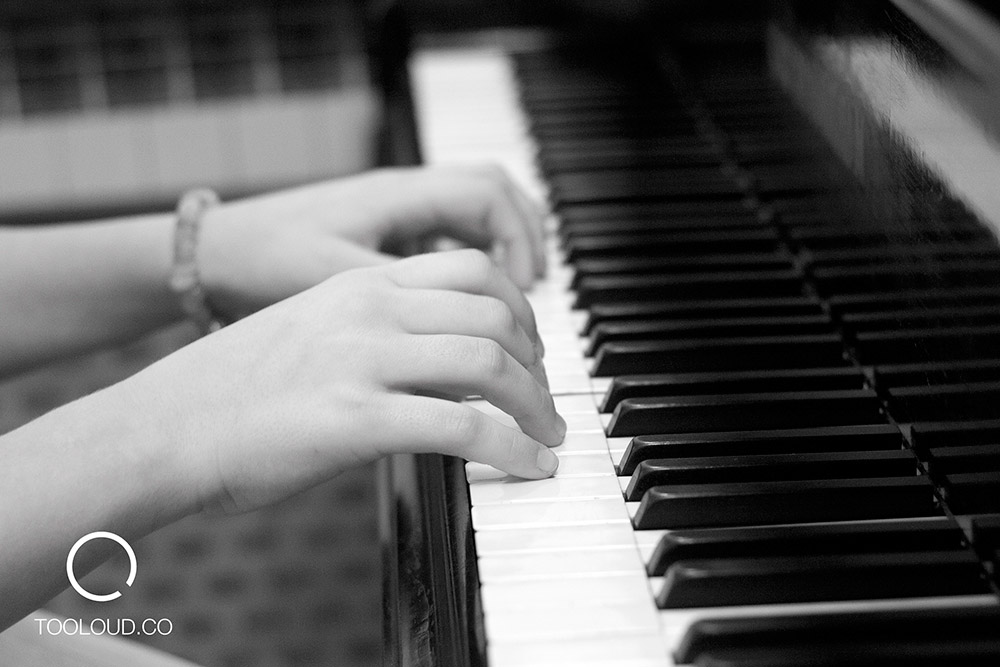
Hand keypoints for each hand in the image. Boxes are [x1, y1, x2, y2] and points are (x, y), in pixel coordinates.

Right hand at [138, 249, 563, 514]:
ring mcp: (362, 360)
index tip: (532, 348)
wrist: (161, 428)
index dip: (522, 309)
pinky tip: (528, 466)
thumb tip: (441, 365)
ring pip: (490, 362)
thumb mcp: (311, 329)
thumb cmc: (231, 389)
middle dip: (538, 360)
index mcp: (358, 282)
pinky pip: (466, 427)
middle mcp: (368, 309)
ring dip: (536, 404)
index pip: (473, 270)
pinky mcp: (355, 420)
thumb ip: (378, 331)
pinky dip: (513, 448)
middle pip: (495, 312)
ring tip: (548, 435)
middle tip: (545, 399)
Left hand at [198, 166, 545, 317]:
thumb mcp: (336, 284)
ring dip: (503, 254)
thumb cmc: (261, 262)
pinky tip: (469, 312)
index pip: (489, 195)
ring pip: (475, 212)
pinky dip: (472, 267)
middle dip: (527, 243)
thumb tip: (467, 344)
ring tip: (514, 311)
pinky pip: (447, 237)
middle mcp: (402, 194)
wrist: (208, 255)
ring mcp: (394, 210)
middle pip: (495, 193)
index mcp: (397, 195)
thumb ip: (405, 305)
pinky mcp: (383, 234)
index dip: (520, 241)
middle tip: (534, 300)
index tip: (522, 293)